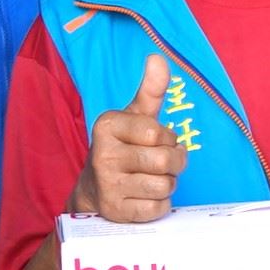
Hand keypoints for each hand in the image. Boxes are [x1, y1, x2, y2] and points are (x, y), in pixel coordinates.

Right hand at [79, 55, 187, 223]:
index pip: (159, 133)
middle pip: (166, 160)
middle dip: (174, 163)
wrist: (95, 188)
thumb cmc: (124, 146)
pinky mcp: (115, 211)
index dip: (167, 139)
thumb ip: (151, 90)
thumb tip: (158, 57)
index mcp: (107, 125)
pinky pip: (157, 209)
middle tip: (161, 163)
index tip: (154, 140)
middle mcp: (102, 154)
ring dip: (167, 184)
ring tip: (151, 179)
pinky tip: (144, 197)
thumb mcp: (135, 116)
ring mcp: (108, 185)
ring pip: (165, 186)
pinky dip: (159, 205)